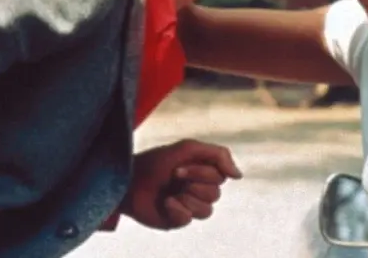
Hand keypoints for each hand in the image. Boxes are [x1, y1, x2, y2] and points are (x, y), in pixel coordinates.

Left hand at [121, 138, 241, 229]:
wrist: (127, 181)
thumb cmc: (155, 162)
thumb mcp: (188, 148)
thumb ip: (218, 155)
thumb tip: (240, 176)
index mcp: (202, 171)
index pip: (220, 177)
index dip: (202, 173)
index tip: (178, 167)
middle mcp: (197, 188)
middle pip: (215, 194)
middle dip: (194, 185)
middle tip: (173, 177)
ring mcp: (188, 205)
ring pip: (207, 210)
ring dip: (187, 199)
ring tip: (170, 194)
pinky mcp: (177, 220)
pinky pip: (189, 219)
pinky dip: (177, 210)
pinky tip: (165, 204)